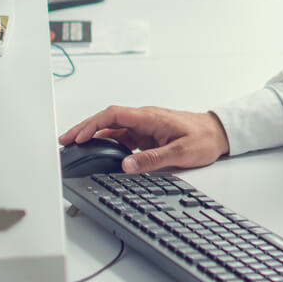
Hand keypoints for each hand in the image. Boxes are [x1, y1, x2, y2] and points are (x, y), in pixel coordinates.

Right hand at [59, 105, 229, 172]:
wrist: (218, 133)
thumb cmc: (204, 138)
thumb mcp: (180, 151)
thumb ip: (153, 159)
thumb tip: (127, 166)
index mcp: (149, 117)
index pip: (113, 116)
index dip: (92, 124)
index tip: (77, 135)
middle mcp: (143, 120)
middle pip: (107, 121)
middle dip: (84, 129)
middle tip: (64, 140)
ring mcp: (144, 127)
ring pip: (112, 129)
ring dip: (93, 136)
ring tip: (74, 147)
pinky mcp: (146, 136)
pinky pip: (121, 137)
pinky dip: (105, 143)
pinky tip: (97, 151)